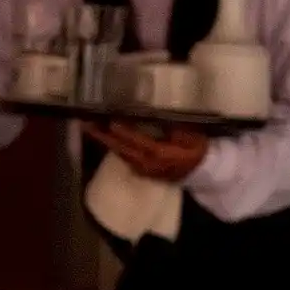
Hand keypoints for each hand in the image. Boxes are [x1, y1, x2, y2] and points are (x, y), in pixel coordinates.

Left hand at [87, 122, 208, 181]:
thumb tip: (160, 117)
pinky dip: (115, 148)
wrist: (204, 170)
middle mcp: (148, 163)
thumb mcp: (192, 136)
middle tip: (86, 123)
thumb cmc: (197, 149)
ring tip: (91, 129)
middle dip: (103, 136)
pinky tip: (107, 139)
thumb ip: (176, 129)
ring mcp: (144, 169)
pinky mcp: (143, 172)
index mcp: (161, 153)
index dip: (123, 131)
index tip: (109, 120)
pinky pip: (125, 158)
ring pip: (121, 154)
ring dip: (105, 142)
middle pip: (122, 148)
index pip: (137, 140)